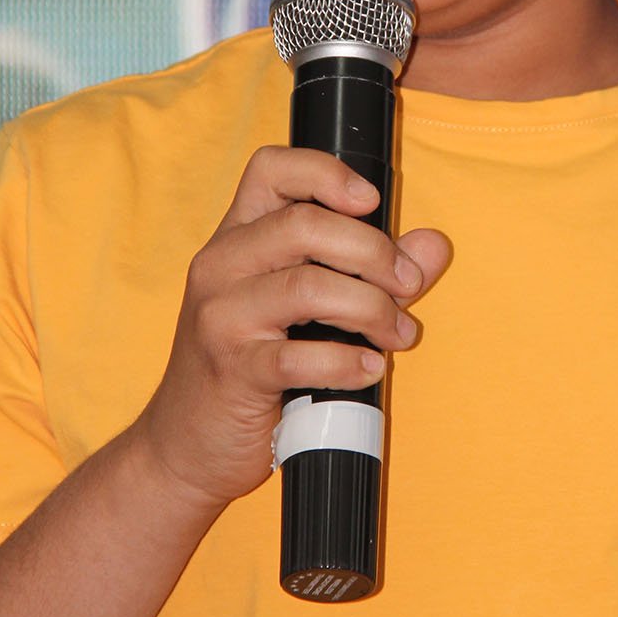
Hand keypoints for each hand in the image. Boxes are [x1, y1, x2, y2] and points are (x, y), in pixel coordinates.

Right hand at [132, 147, 449, 511]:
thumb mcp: (301, 310)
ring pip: (308, 286)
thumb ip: (368, 271)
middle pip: (304, 224)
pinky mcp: (234, 372)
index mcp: (236, 239)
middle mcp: (220, 267)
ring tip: (396, 334)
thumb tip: (433, 246)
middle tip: (407, 285)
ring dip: (371, 308)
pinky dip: (349, 362)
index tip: (370, 201)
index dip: (326, 171)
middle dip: (373, 252)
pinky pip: (301, 356)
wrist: (184, 447)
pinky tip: (368, 370)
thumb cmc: (247, 369)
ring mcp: (221, 318)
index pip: (270, 170)